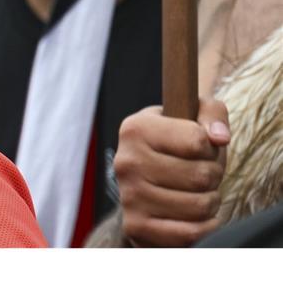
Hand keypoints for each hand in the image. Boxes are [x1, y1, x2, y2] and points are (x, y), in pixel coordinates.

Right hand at [115, 97, 230, 246]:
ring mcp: (129, 196)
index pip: (198, 140)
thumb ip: (212, 112)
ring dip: (210, 201)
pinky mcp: (136, 227)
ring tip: (196, 192)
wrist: (145, 176)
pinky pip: (190, 232)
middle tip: (201, 173)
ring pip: (200, 205)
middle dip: (213, 176)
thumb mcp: (191, 114)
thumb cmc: (175, 144)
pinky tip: (195, 215)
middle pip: (202, 175)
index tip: (200, 147)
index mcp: (135, 129)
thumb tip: (219, 137)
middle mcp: (126, 162)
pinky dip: (205, 226)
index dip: (211, 146)